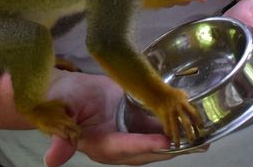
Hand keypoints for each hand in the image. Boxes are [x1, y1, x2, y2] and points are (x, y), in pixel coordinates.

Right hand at [43, 70, 201, 165]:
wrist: (67, 92)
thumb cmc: (61, 100)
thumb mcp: (59, 114)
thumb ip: (60, 135)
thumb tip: (51, 160)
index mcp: (100, 145)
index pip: (125, 147)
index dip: (144, 144)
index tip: (164, 141)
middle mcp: (118, 144)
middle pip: (147, 149)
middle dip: (171, 148)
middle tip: (195, 144)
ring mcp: (127, 134)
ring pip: (155, 140)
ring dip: (177, 141)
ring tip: (201, 139)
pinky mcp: (133, 122)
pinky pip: (153, 126)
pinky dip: (170, 126)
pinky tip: (188, 123)